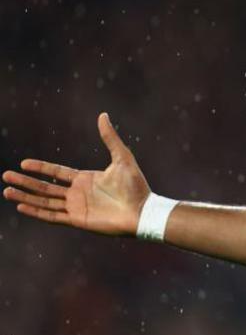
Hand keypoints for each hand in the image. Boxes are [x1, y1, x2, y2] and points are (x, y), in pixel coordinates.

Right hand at [3, 113, 150, 235]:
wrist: (142, 211)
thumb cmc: (136, 186)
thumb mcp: (122, 157)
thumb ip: (110, 137)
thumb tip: (103, 115)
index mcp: (85, 179)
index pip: (56, 172)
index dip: (40, 168)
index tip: (23, 163)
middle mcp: (77, 193)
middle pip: (45, 186)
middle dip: (26, 181)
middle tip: (6, 175)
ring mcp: (76, 207)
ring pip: (44, 201)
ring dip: (25, 196)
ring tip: (7, 190)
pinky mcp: (77, 219)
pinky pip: (52, 215)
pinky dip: (36, 211)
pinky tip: (22, 206)